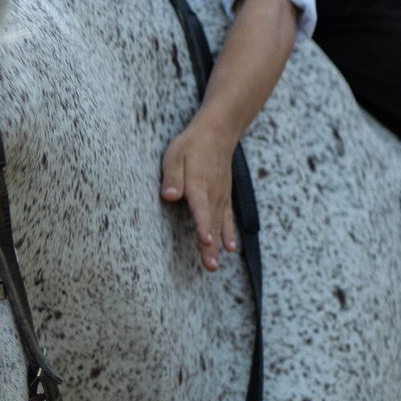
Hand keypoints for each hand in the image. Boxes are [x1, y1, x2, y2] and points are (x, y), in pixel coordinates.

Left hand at [161, 122, 239, 271]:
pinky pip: (227, 218)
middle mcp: (213, 193)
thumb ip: (172, 177)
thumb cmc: (191, 145)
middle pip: (211, 223)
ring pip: (219, 224)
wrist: (217, 133)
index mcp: (199, 184)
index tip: (205, 240)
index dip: (203, 225)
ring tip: (214, 265)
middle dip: (210, 246)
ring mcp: (221, 196)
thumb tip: (170, 196)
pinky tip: (230, 248)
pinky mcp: (224, 196)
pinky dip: (228, 233)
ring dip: (217, 246)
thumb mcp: (174, 156)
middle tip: (210, 266)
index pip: (201, 208)